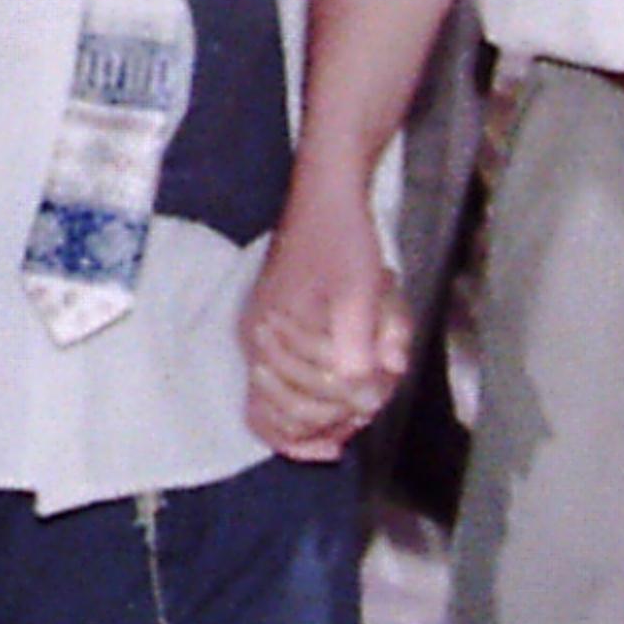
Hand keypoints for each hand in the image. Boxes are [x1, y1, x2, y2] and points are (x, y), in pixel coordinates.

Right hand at [238, 175, 409, 460]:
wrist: (326, 197)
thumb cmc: (343, 242)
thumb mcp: (361, 292)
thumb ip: (363, 346)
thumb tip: (367, 397)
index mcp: (269, 333)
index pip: (280, 410)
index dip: (319, 425)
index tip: (355, 425)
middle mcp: (256, 339)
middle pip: (279, 412)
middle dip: (325, 419)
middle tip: (364, 414)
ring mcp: (261, 334)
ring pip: (275, 403)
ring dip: (317, 414)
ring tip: (354, 415)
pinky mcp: (272, 327)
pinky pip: (275, 383)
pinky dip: (301, 403)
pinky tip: (330, 415)